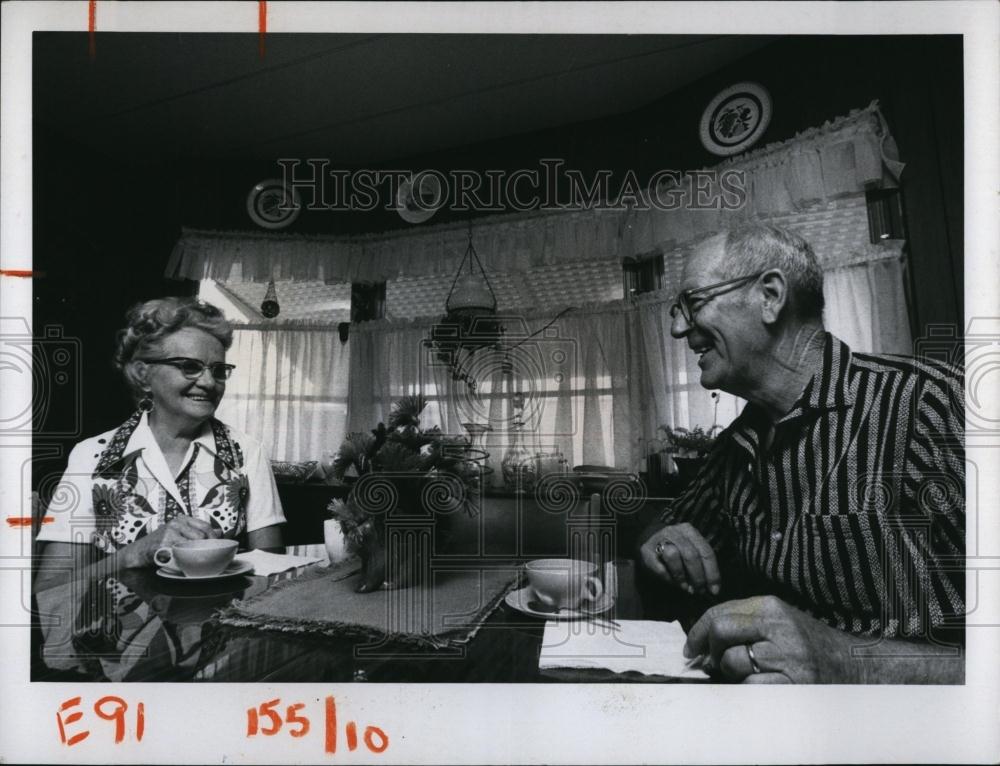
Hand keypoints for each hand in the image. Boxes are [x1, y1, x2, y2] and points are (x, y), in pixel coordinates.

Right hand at [120, 516, 220, 567]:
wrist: (138, 552)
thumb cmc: (161, 544)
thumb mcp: (181, 535)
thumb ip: (198, 533)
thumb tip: (220, 532)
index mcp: (183, 519)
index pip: (206, 527)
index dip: (214, 539)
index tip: (217, 548)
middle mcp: (176, 523)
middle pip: (202, 536)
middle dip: (206, 549)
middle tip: (205, 559)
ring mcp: (169, 532)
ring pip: (194, 545)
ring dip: (195, 556)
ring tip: (192, 562)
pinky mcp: (163, 543)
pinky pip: (181, 554)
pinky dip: (184, 561)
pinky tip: (181, 564)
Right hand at [639, 522, 720, 595]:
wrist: (648, 540)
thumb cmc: (675, 548)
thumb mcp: (690, 550)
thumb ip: (701, 565)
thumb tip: (710, 587)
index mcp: (690, 531)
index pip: (706, 552)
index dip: (712, 572)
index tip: (714, 589)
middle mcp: (675, 531)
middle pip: (691, 554)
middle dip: (697, 576)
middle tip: (699, 590)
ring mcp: (659, 539)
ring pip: (673, 555)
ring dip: (681, 575)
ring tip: (685, 587)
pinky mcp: (646, 550)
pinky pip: (658, 566)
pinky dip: (668, 577)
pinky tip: (672, 582)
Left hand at [683, 595, 858, 683]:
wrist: (852, 665)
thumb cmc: (806, 644)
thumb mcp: (777, 620)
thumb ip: (742, 622)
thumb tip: (701, 641)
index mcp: (771, 606)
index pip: (719, 612)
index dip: (697, 631)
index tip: (691, 647)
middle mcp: (778, 626)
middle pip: (721, 631)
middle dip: (709, 649)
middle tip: (712, 662)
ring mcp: (786, 655)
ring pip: (732, 661)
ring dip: (730, 672)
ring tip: (748, 673)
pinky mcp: (792, 683)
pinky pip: (749, 686)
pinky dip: (747, 689)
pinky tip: (761, 685)